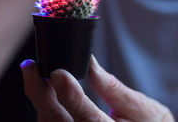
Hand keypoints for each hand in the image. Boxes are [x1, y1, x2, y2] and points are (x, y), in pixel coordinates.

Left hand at [21, 56, 174, 121]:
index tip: (57, 73)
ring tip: (35, 73)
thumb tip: (89, 63)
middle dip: (40, 95)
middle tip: (30, 67)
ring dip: (40, 100)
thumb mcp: (147, 111)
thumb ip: (115, 90)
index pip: (89, 120)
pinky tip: (45, 91)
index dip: (71, 97)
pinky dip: (45, 108)